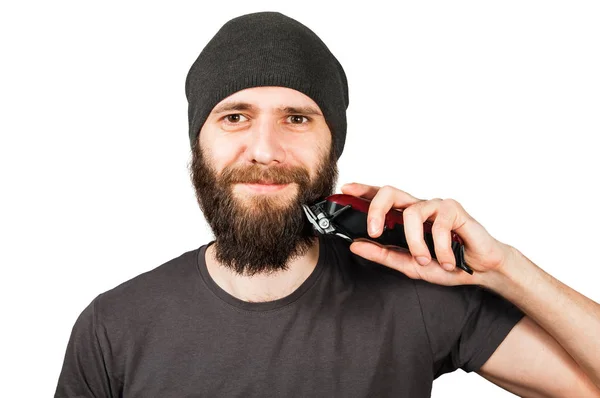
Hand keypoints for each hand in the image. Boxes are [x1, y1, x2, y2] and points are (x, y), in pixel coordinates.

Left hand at [341, 182, 513, 285]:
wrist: (481, 270)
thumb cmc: (446, 263)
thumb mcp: (409, 264)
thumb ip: (383, 254)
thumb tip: (355, 245)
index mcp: (405, 217)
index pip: (381, 197)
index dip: (363, 190)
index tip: (346, 189)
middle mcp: (419, 207)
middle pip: (391, 191)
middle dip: (376, 208)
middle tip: (374, 231)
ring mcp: (436, 206)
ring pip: (412, 213)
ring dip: (416, 243)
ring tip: (426, 260)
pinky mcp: (454, 209)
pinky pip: (439, 225)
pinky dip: (440, 248)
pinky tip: (447, 260)